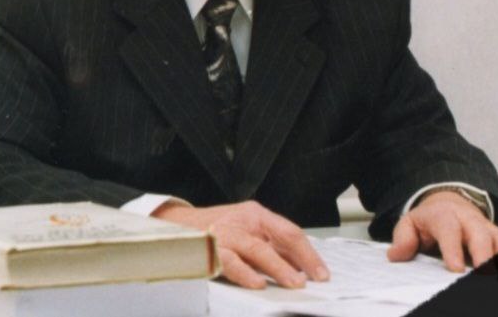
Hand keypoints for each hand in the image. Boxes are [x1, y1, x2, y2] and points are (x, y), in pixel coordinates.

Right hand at [153, 200, 329, 288]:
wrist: (177, 224)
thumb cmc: (216, 228)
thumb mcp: (246, 229)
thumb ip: (270, 245)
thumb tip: (300, 267)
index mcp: (255, 214)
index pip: (288, 231)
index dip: (307, 252)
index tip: (321, 272)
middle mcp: (242, 222)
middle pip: (275, 240)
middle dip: (297, 261)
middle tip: (310, 280)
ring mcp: (225, 234)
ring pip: (255, 250)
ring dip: (276, 268)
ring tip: (292, 282)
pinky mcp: (209, 250)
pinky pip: (230, 262)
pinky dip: (245, 274)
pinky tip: (256, 283)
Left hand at [387, 190, 497, 271]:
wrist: (449, 203)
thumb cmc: (431, 218)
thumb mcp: (410, 223)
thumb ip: (403, 238)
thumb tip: (396, 255)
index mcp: (444, 215)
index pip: (449, 230)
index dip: (453, 249)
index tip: (456, 268)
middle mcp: (469, 220)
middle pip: (480, 235)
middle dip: (484, 255)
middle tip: (484, 274)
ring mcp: (486, 228)